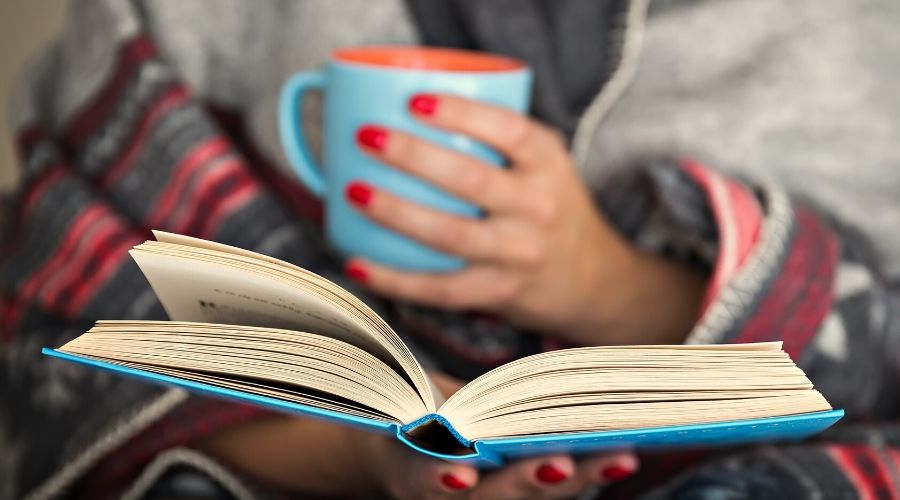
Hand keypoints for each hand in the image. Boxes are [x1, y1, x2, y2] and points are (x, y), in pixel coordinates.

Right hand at [198, 371, 637, 497]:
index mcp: (400, 471)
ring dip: (574, 480)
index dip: (434, 476)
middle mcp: (444, 492)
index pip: (414, 481)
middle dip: (527, 484)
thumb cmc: (379, 409)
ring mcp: (481, 497)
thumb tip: (288, 305)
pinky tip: (618, 447)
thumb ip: (361, 359)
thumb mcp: (371, 390)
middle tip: (565, 462)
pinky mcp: (510, 487)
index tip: (460, 466)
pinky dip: (584, 470)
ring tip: (618, 452)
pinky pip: (549, 487)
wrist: (385, 448)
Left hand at [344, 94, 705, 344]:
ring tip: (353, 191)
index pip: (508, 130)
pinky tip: (358, 263)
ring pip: (449, 234)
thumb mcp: (543, 164)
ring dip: (395, 212)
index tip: (414, 101)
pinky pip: (440, 289)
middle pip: (470, 179)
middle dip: (411, 155)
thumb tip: (404, 112)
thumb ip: (496, 141)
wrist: (592, 277)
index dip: (460, 114)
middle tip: (366, 136)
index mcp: (548, 163)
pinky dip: (394, 278)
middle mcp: (538, 206)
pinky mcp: (499, 292)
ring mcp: (518, 253)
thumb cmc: (549, 207)